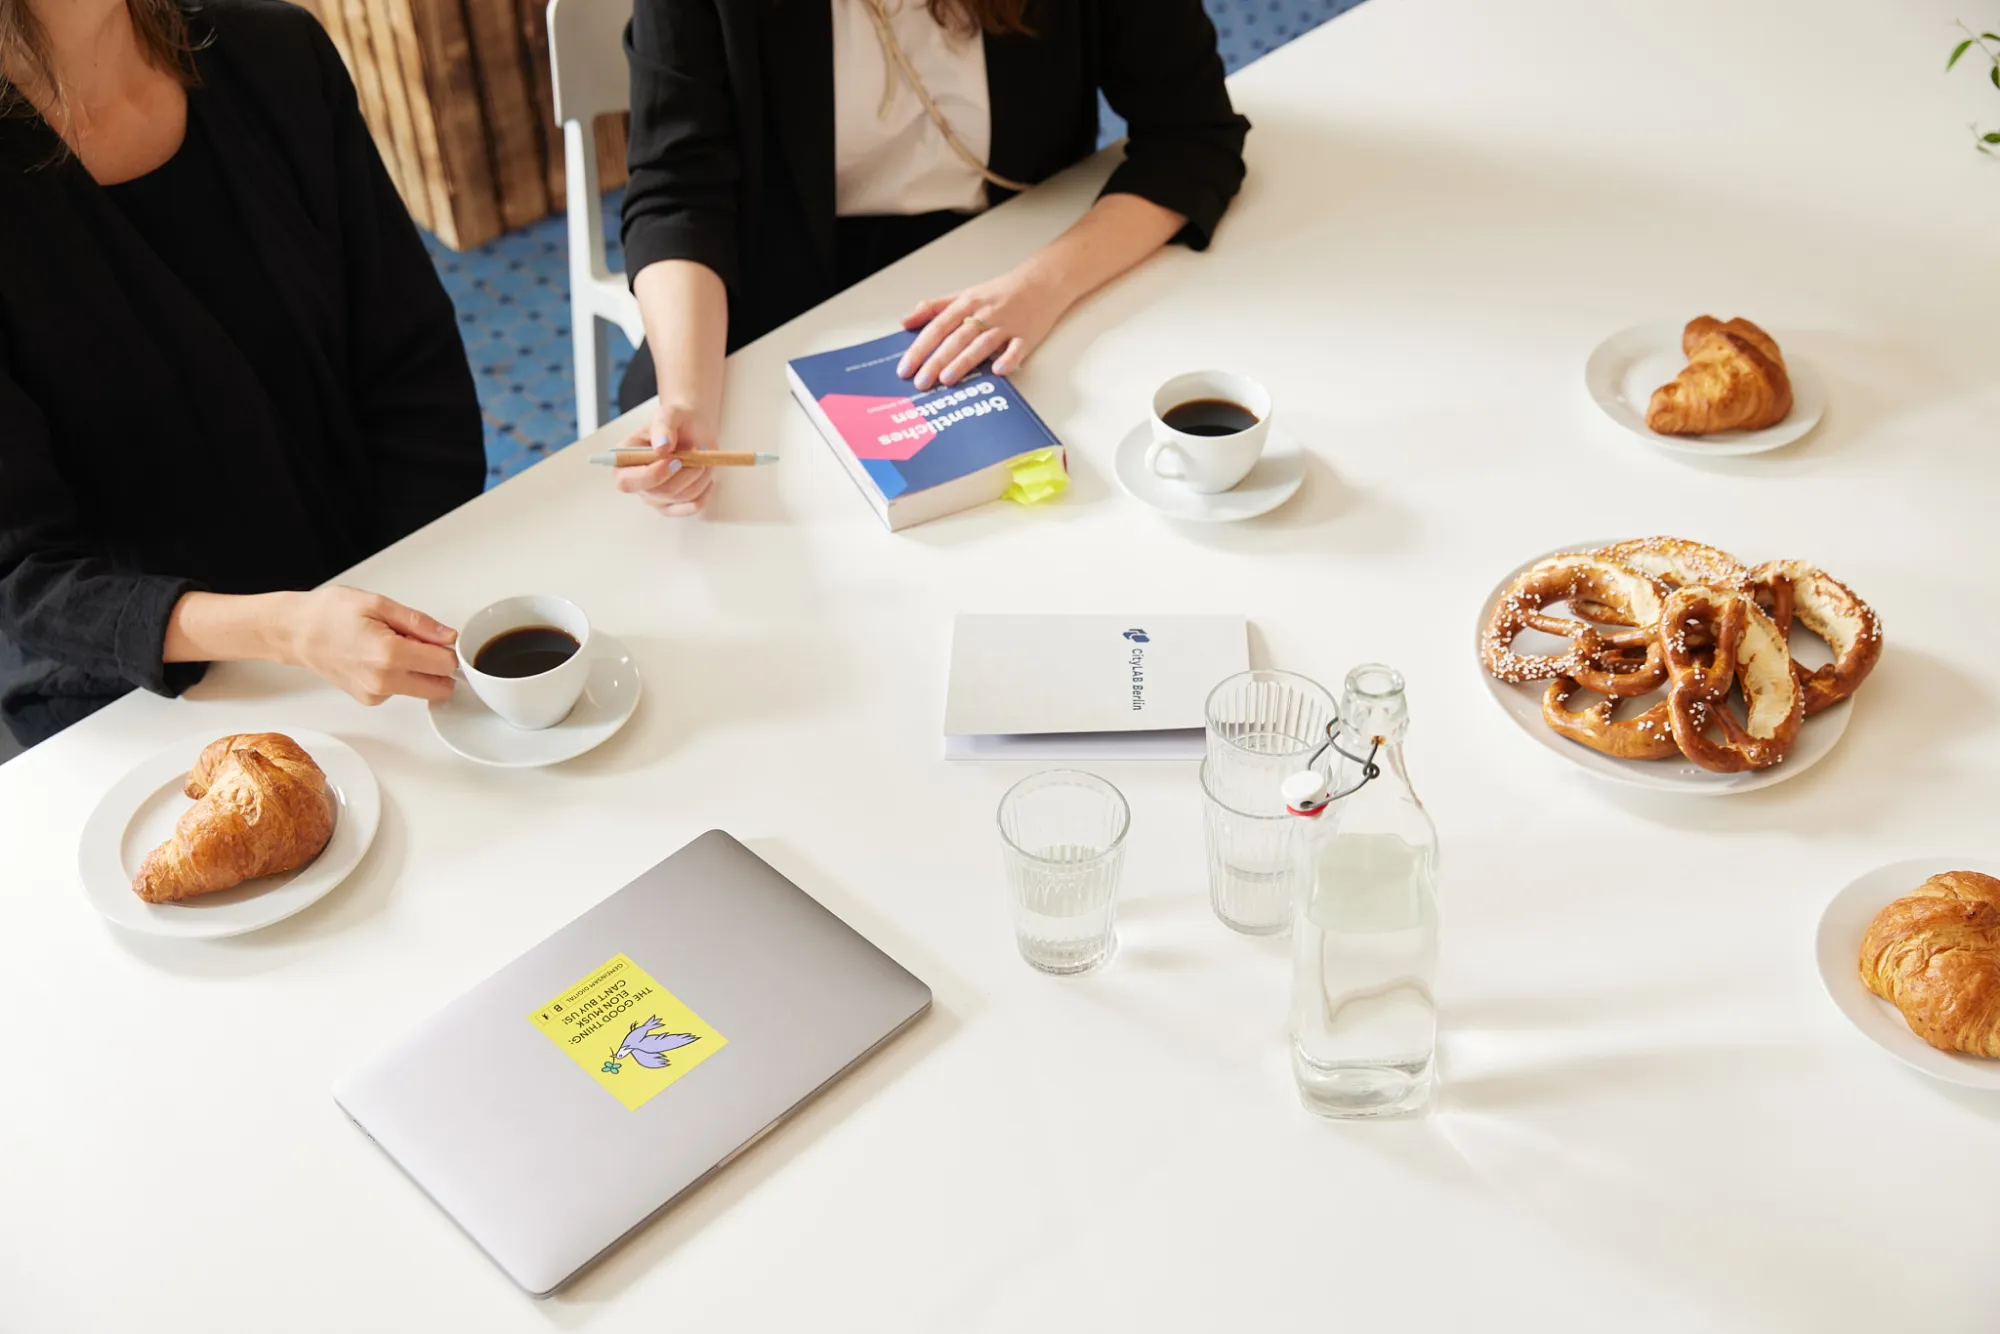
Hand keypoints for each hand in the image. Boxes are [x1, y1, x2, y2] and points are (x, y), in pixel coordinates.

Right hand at [274, 587, 459, 705]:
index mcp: (389, 654)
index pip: (446, 664)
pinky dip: (400, 676)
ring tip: (392, 646)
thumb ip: (419, 623)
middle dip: (438, 666)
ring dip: (419, 671)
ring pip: (421, 690)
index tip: (435, 637)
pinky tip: (379, 658)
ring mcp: (375, 694)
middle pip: (440, 686)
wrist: (295, 632)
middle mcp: (384, 681)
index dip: (446, 649)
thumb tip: (448, 637)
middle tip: (418, 643)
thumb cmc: (330, 614)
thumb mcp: (379, 605)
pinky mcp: (369, 700)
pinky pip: (401, 691)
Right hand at [614, 400, 716, 516]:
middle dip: (684, 474)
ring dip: (698, 477)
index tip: (674, 460)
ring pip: (680, 498)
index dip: (650, 475)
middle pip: (659, 493)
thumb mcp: (668, 414)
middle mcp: (636, 482)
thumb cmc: (674, 420)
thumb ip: (663, 427)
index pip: (626, 481)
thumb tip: (661, 448)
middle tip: (696, 452)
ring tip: (702, 456)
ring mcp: (655, 496)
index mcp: (623, 460)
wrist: (692, 426)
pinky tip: (706, 476)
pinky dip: (704, 492)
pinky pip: (691, 507)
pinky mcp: (673, 503)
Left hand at [898, 263, 1071, 389]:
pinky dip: (1008, 360)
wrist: (1041, 283)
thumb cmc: (1001, 292)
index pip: (937, 327)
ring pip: (981, 344)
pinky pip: (1017, 349)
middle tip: (921, 382)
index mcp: (966, 304)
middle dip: (936, 361)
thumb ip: (934, 308)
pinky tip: (997, 371)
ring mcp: (1006, 325)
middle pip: (956, 339)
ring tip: (947, 379)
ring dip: (964, 361)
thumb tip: (906, 321)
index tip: (905, 368)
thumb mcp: (964, 294)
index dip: (919, 348)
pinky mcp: (1026, 336)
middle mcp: (984, 314)